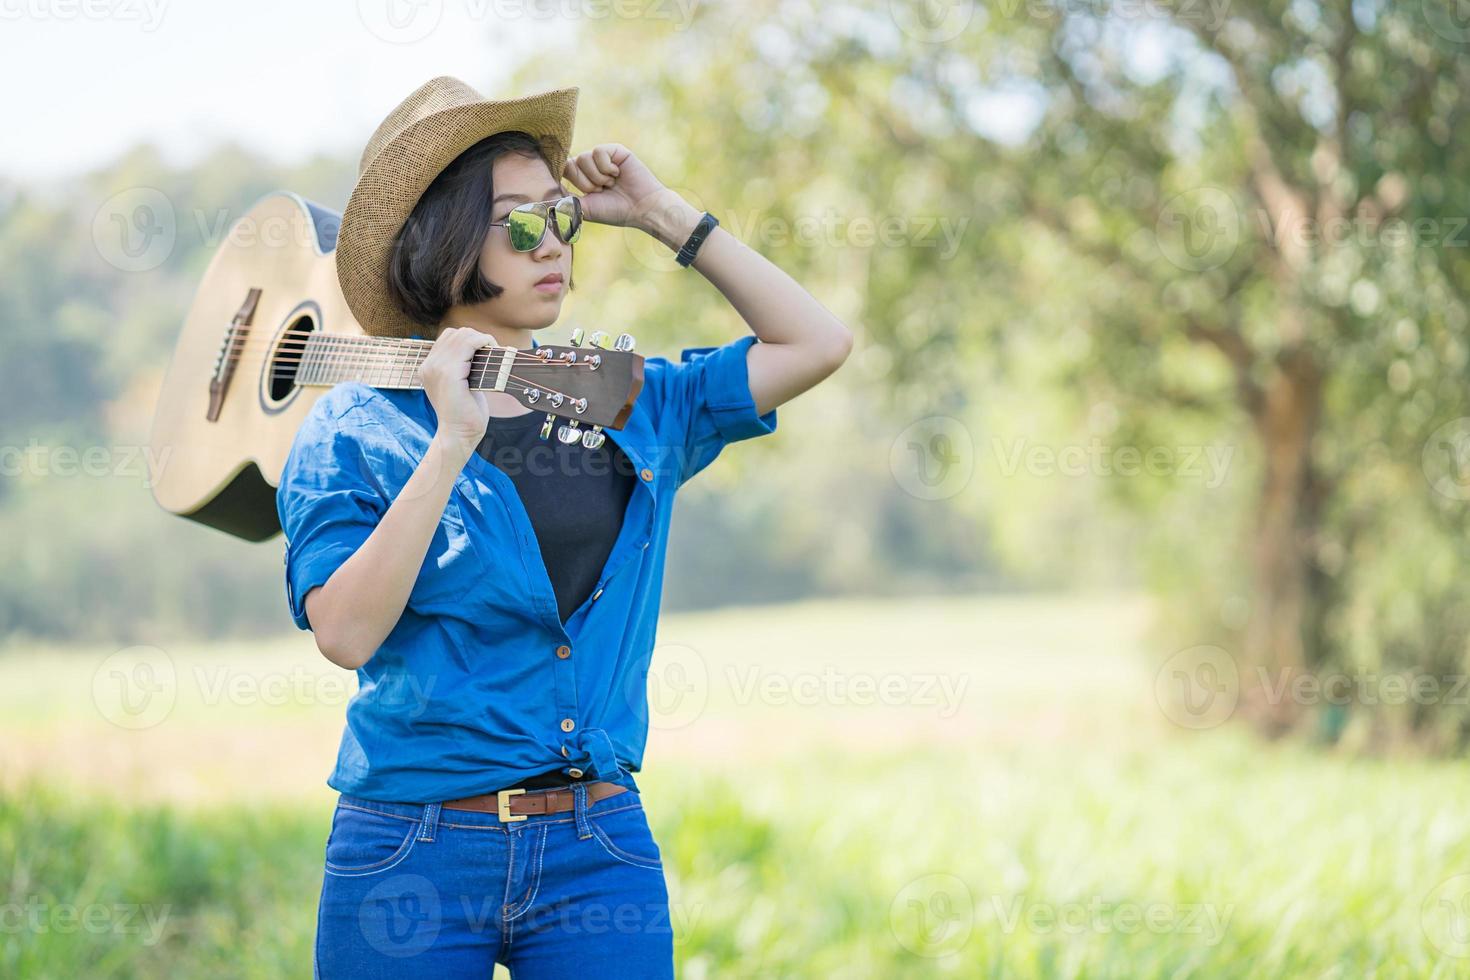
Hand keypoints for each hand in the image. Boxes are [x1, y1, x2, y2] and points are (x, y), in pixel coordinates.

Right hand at [416, 326, 493, 455]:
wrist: (458, 435)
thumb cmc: (464, 414)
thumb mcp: (459, 386)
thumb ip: (461, 368)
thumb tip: (479, 350)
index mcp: (428, 367)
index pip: (448, 338)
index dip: (469, 339)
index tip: (485, 350)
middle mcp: (429, 365)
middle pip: (455, 333)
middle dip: (477, 337)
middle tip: (492, 350)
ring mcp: (437, 368)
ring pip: (462, 335)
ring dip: (482, 339)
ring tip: (492, 351)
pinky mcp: (449, 373)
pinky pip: (468, 344)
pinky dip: (483, 342)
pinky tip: (492, 350)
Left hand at [562, 143, 687, 235]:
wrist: (642, 208)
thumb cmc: (615, 211)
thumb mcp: (585, 209)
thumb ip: (564, 201)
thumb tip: (542, 200)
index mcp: (583, 179)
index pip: (563, 170)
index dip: (562, 175)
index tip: (565, 186)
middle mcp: (591, 166)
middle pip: (571, 164)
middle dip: (585, 183)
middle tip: (601, 191)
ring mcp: (603, 157)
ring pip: (583, 158)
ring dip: (597, 177)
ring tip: (611, 184)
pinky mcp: (615, 150)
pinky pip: (597, 152)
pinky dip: (606, 167)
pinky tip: (618, 174)